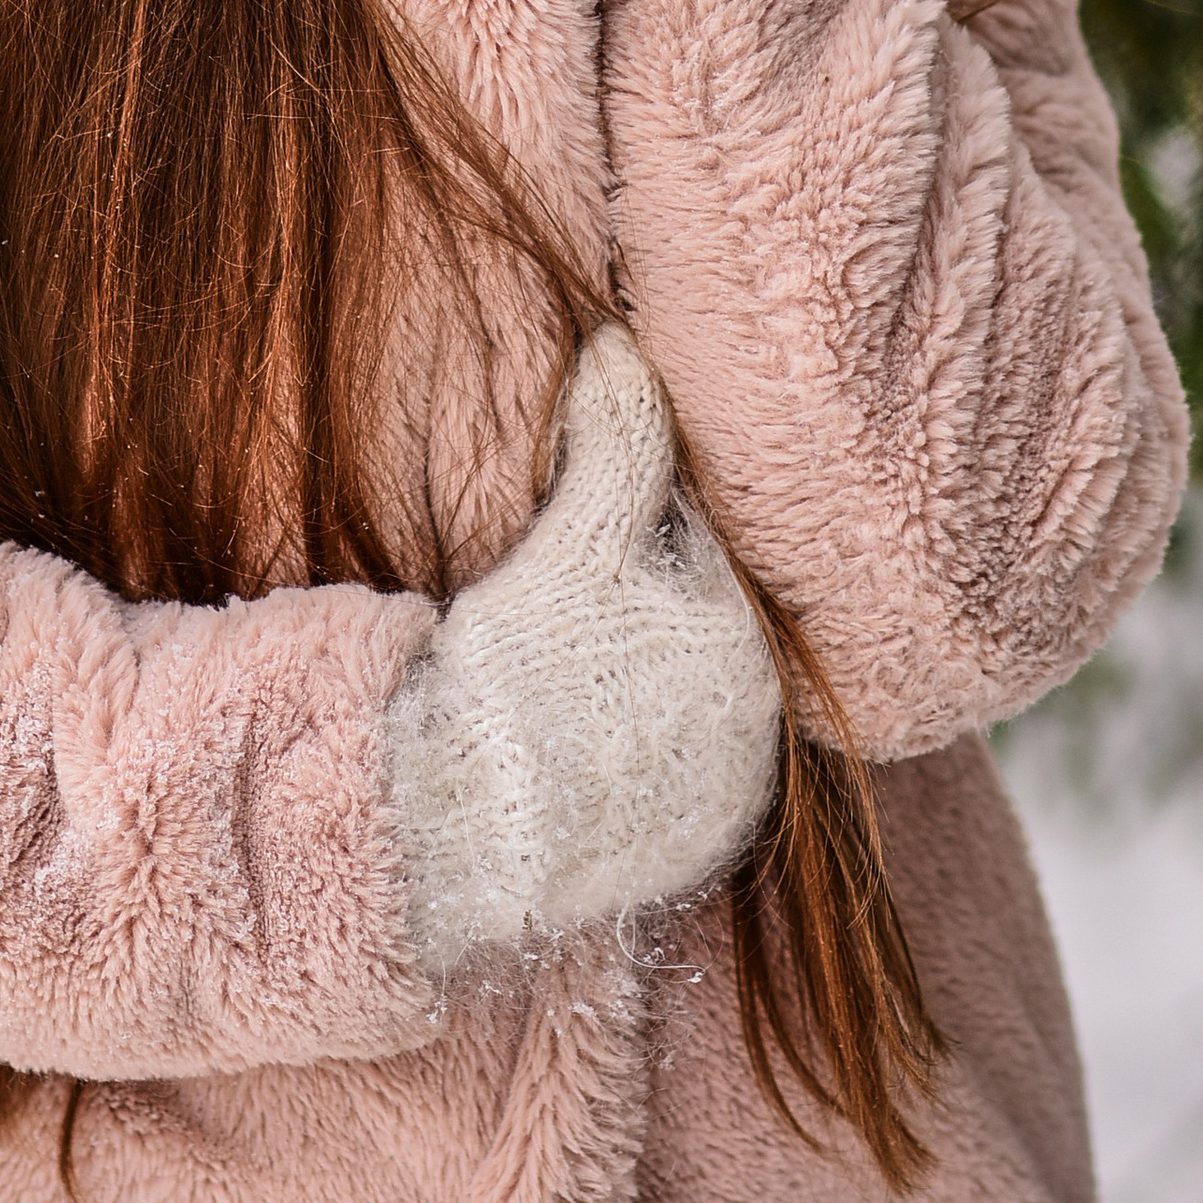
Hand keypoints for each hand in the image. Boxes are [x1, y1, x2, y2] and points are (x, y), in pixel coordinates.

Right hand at [381, 322, 782, 977]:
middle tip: (565, 586)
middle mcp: (756, 739)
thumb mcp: (576, 531)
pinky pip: (666, 772)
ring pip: (683, 699)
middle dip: (646, 592)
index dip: (640, 515)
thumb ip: (619, 432)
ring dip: (638, 666)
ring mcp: (718, 807)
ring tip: (560, 659)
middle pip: (701, 626)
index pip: (706, 550)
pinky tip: (571, 724)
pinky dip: (629, 739)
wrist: (446, 816)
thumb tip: (624, 343)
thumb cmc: (514, 667)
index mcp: (749, 651)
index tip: (578, 517)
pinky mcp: (676, 860)